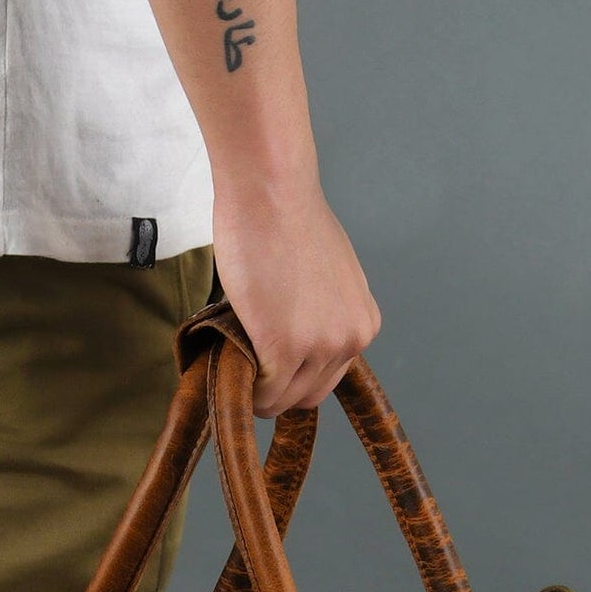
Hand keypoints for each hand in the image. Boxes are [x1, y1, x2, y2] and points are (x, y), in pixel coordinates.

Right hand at [212, 171, 380, 416]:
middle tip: (245, 371)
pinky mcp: (285, 348)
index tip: (267, 366)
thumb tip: (289, 334)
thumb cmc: (286, 220)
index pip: (329, 377)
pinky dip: (243, 390)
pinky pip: (263, 392)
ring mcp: (321, 347)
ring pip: (286, 399)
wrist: (271, 192)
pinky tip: (226, 368)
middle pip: (310, 394)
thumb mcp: (324, 277)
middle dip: (278, 390)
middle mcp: (352, 340)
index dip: (294, 376)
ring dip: (257, 392)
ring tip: (232, 364)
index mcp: (363, 324)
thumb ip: (317, 313)